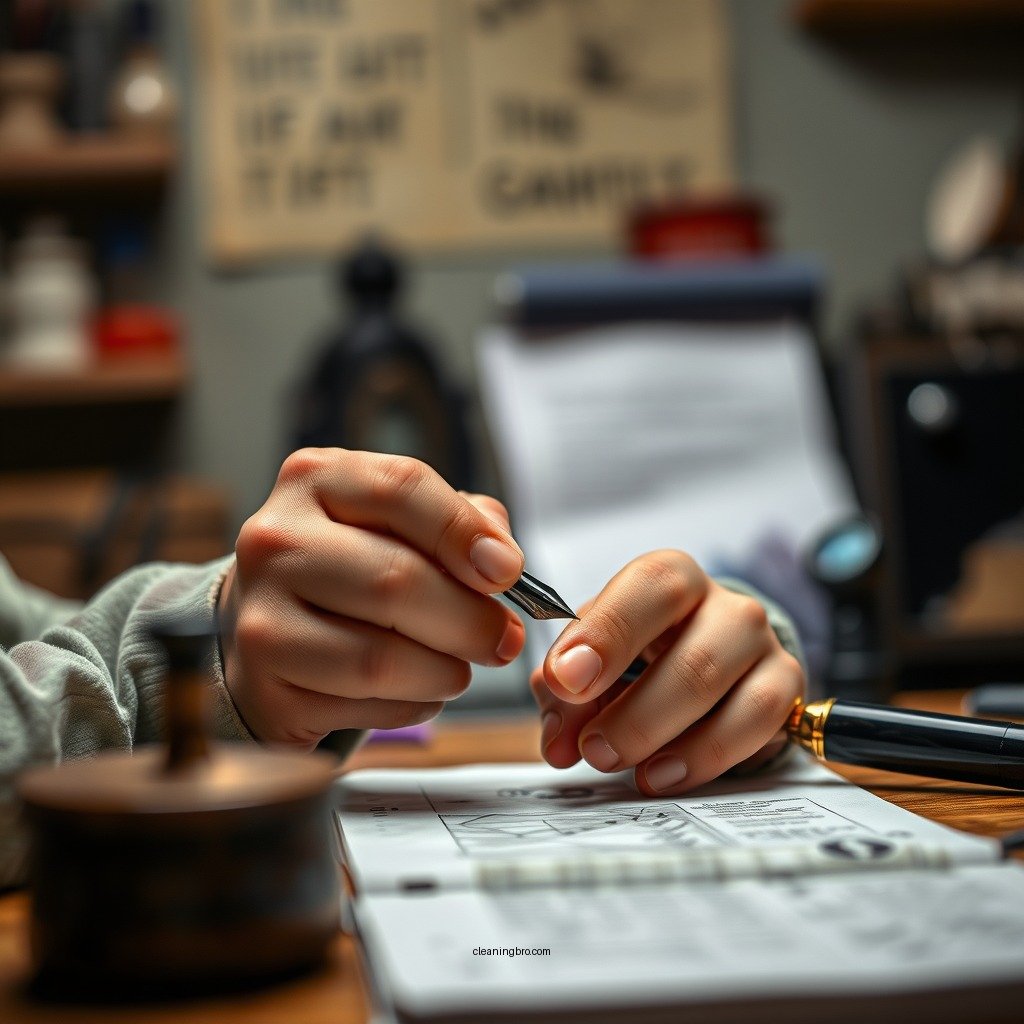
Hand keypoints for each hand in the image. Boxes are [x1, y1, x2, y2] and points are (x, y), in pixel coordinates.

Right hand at [217, 449, 525, 747]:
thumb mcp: (401, 524)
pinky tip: (409, 690)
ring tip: (455, 667)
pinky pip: (365, 708)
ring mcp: (260, 620)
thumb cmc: (354, 569)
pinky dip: (411, 706)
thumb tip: (502, 562)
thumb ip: (462, 523)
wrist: (269, 627)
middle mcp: (275, 542)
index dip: (465, 532)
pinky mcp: (265, 692)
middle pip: (396, 580)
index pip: (402, 488)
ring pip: (381, 658)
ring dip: (444, 672)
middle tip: (504, 640)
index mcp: (315, 480)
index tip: (508, 571)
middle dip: (470, 619)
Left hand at [530, 550, 803, 793]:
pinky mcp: (785, 687)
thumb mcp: (596, 661)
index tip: (566, 680)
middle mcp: (724, 604)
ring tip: (618, 763)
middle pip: (690, 654)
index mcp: (670, 578)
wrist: (712, 660)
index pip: (648, 587)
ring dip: (659, 735)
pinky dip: (703, 757)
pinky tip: (663, 773)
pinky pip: (754, 723)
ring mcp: (761, 644)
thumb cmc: (644, 652)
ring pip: (719, 691)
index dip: (605, 634)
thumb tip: (558, 741)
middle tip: (591, 748)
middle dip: (632, 711)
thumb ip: (566, 695)